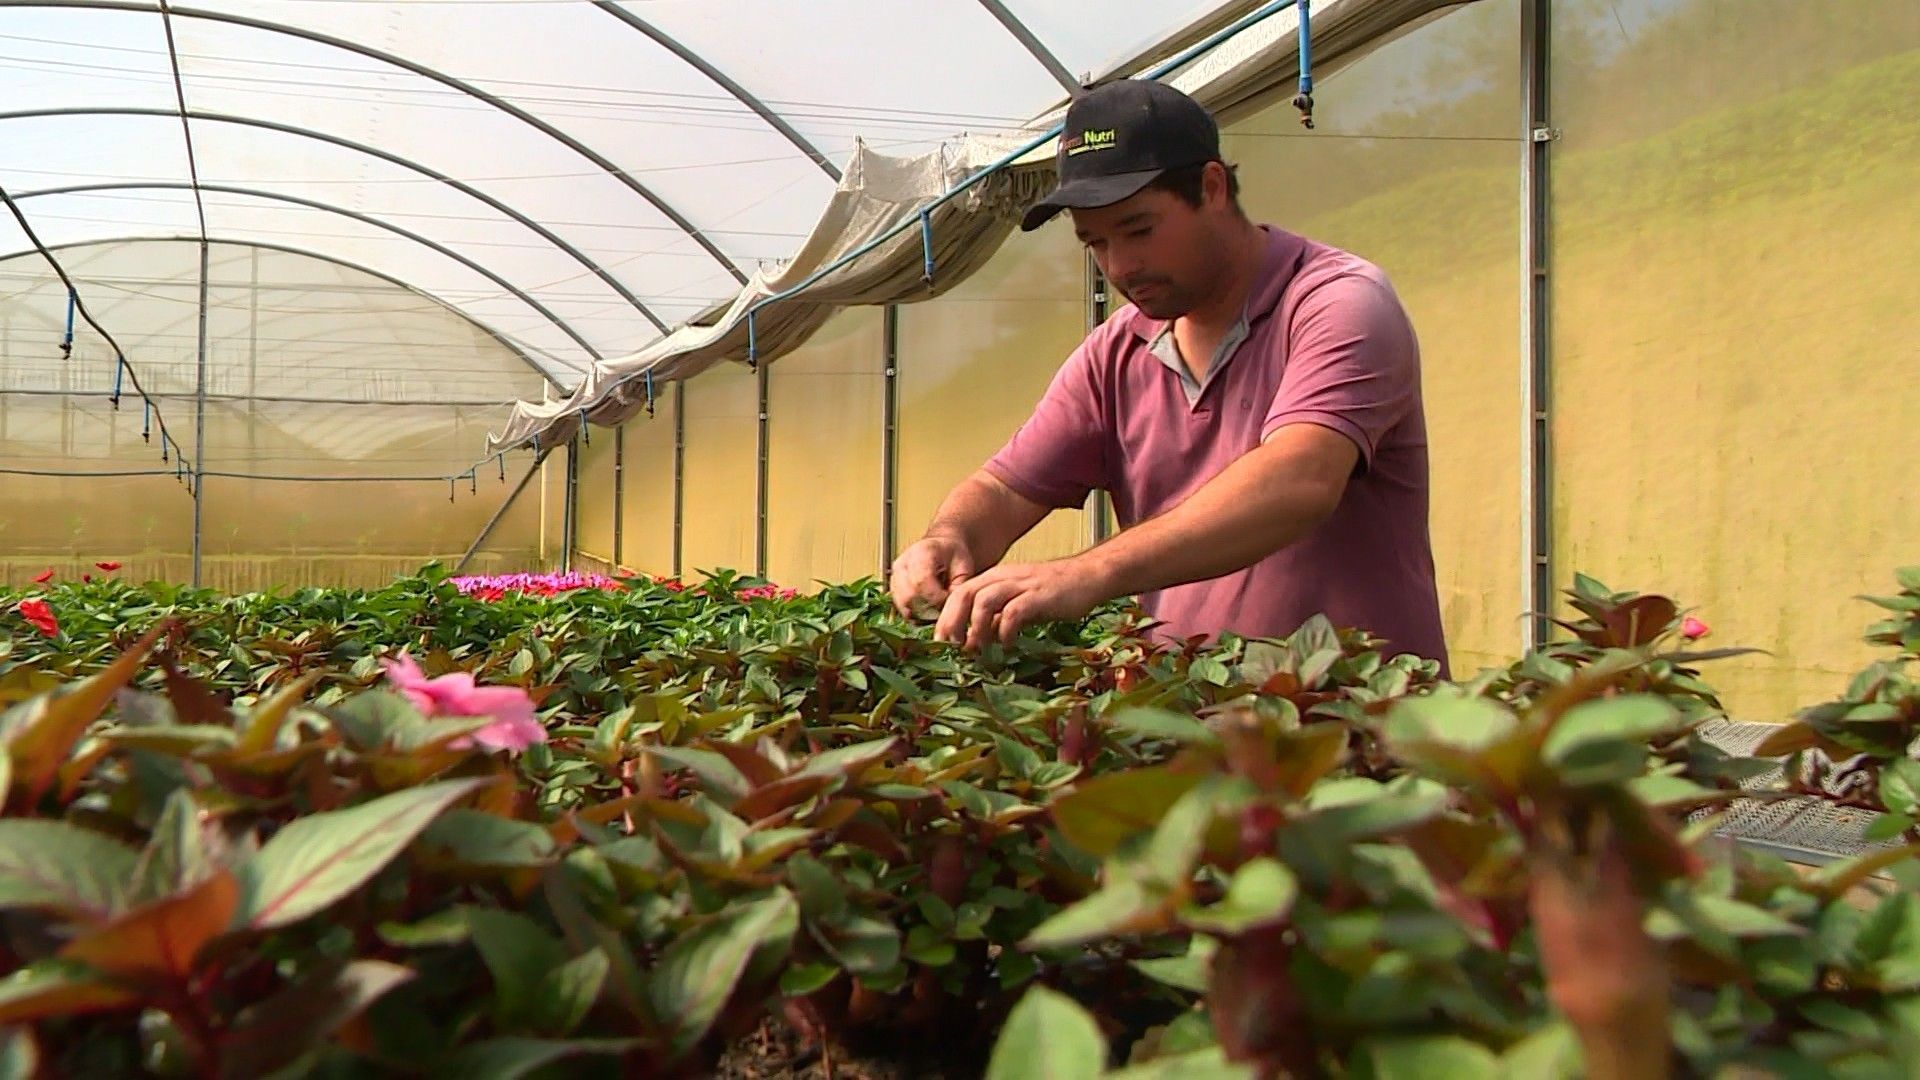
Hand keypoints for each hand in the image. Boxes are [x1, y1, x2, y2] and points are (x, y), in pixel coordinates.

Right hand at [889, 534, 975, 619]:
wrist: (942, 550)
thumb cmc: (954, 557)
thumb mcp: (964, 568)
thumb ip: (957, 588)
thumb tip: (949, 610)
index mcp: (921, 553)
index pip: (920, 582)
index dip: (935, 598)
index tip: (948, 601)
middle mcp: (903, 564)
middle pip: (908, 596)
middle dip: (928, 609)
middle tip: (943, 608)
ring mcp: (895, 577)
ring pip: (903, 606)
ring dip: (921, 614)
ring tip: (937, 609)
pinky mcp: (894, 590)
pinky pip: (901, 609)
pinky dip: (916, 615)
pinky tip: (928, 611)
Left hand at [935, 559, 1105, 649]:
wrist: (1087, 577)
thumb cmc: (1052, 594)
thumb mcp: (1018, 603)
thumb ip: (996, 618)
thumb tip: (976, 642)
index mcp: (994, 578)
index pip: (958, 594)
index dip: (945, 618)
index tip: (941, 644)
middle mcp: (1002, 578)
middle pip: (964, 595)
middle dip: (952, 623)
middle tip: (951, 649)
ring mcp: (1020, 585)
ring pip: (983, 601)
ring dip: (976, 628)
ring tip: (978, 649)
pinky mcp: (1039, 596)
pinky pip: (1014, 612)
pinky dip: (1006, 631)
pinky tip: (1008, 645)